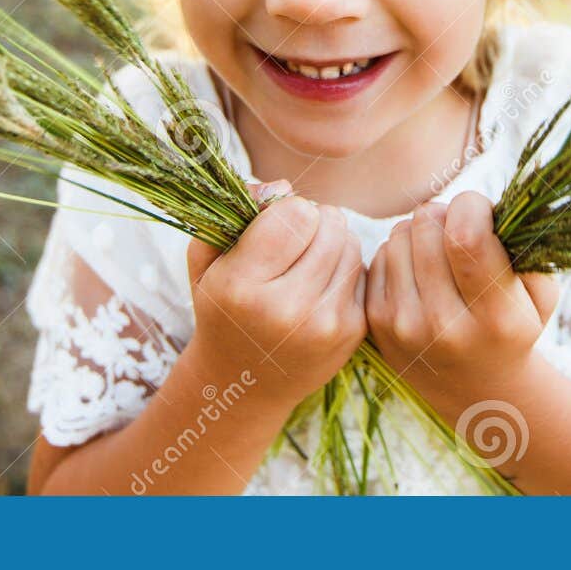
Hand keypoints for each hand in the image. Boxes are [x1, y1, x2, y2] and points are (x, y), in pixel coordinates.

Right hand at [186, 185, 366, 407]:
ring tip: (307, 260)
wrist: (244, 383)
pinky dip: (344, 269)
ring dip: (333, 242)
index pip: (295, 213)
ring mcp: (324, 324)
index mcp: (241, 287)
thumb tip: (283, 186)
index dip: (287, 210)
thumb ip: (237, 212)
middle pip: (330, 224)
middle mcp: (286, 310)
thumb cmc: (223, 309)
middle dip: (314, 222)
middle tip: (295, 240)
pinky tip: (321, 285)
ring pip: (351, 244)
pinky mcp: (351, 333)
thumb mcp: (208, 260)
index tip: (273, 226)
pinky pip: (362, 271)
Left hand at [365, 191, 558, 396]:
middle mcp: (445, 326)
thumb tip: (492, 207)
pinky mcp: (376, 324)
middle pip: (427, 227)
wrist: (477, 391)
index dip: (472, 206)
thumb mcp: (540, 296)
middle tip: (459, 229)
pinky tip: (420, 271)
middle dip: (446, 214)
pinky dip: (400, 252)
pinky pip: (380, 256)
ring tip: (441, 251)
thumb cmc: (514, 328)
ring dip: (421, 232)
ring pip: (399, 236)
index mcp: (495, 317)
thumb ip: (526, 249)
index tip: (482, 211)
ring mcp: (404, 326)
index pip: (467, 235)